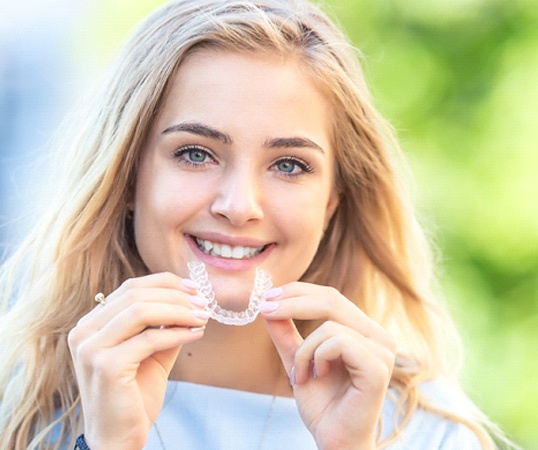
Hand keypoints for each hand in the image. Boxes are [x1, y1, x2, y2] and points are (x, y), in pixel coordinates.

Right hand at [68, 272, 209, 449]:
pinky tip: (197, 333)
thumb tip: (192, 300)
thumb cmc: (134, 395)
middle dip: (176, 295)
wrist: (118, 438)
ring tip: (203, 316)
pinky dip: (178, 333)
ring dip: (179, 310)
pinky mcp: (106, 365)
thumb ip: (164, 325)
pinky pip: (150, 339)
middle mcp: (84, 332)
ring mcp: (91, 348)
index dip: (165, 283)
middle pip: (135, 295)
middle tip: (204, 302)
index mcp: (91, 324)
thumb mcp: (151, 352)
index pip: (130, 288)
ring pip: (141, 311)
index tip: (194, 288)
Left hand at [260, 282, 396, 449]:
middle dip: (292, 302)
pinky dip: (316, 358)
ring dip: (303, 350)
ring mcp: (382, 351)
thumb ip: (285, 333)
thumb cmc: (322, 404)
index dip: (298, 291)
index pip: (331, 297)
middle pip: (332, 299)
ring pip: (329, 324)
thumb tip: (268, 304)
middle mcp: (378, 336)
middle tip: (265, 309)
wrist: (334, 441)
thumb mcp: (297, 360)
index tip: (267, 297)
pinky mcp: (378, 367)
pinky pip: (337, 342)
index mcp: (364, 331)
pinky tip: (316, 377)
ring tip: (300, 375)